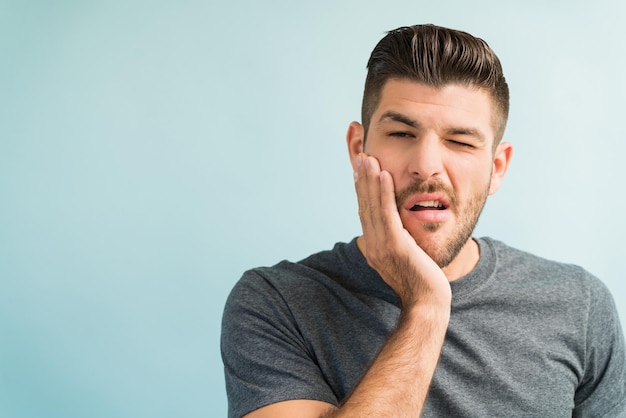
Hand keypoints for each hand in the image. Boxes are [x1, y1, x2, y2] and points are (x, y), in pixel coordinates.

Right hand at [354, 153, 450, 308]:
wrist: (426, 305)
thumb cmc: (422, 284)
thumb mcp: (407, 258)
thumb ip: (400, 243)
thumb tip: (403, 231)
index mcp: (374, 247)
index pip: (366, 212)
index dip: (363, 190)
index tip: (362, 170)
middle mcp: (373, 244)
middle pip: (365, 206)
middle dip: (363, 179)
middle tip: (361, 156)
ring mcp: (382, 245)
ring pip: (373, 206)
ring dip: (370, 180)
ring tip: (368, 158)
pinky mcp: (395, 246)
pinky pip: (387, 214)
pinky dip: (384, 194)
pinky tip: (384, 176)